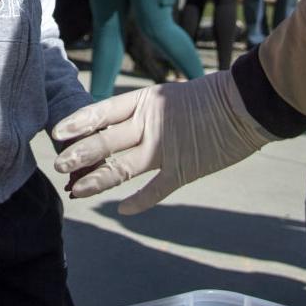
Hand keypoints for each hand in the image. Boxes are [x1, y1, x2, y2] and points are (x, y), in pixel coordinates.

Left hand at [52, 70, 274, 213]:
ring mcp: (166, 148)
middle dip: (78, 154)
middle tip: (57, 165)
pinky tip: (121, 211)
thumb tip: (119, 128)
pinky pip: (154, 190)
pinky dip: (137, 203)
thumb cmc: (213, 96)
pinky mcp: (184, 170)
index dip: (78, 123)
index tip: (57, 133)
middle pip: (105, 141)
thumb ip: (147, 112)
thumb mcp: (172, 95)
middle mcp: (151, 124)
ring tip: (76, 190)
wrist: (248, 104)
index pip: (102, 111)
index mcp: (147, 100)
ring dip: (96, 180)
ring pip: (121, 168)